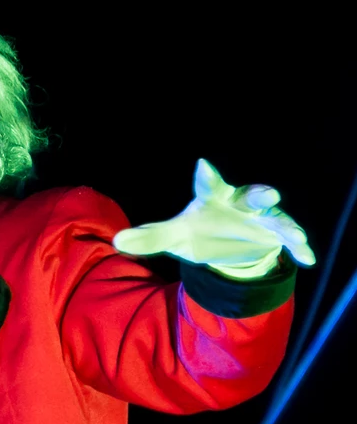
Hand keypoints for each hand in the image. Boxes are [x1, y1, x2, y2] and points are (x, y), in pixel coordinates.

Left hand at [112, 159, 314, 278]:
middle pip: (249, 196)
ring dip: (285, 225)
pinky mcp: (276, 236)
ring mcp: (261, 219)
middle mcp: (240, 204)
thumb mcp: (174, 237)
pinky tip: (307, 258)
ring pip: (276, 218)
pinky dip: (299, 248)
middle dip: (259, 196)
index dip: (206, 176)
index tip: (202, 165)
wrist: (225, 246)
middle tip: (269, 195)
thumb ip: (150, 237)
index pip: (208, 185)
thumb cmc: (199, 232)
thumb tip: (117, 241)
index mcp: (212, 198)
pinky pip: (290, 241)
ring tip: (293, 234)